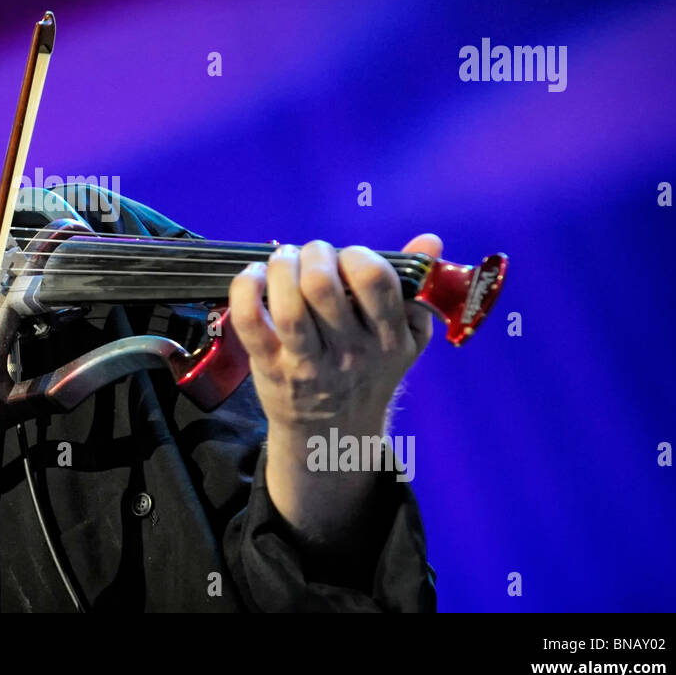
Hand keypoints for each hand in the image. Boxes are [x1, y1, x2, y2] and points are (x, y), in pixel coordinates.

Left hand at [228, 235, 441, 543]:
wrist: (333, 433)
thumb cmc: (369, 371)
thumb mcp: (405, 336)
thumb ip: (417, 286)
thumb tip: (430, 241)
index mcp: (388, 338)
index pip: (374, 280)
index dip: (356, 255)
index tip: (347, 258)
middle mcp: (349, 352)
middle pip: (322, 285)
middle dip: (313, 253)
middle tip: (310, 256)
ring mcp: (307, 363)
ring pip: (288, 305)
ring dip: (280, 267)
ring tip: (283, 260)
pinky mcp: (270, 366)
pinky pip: (249, 322)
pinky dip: (245, 289)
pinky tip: (254, 277)